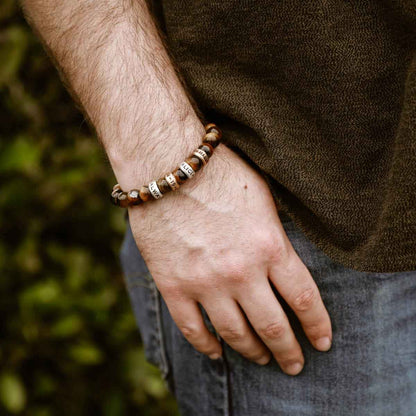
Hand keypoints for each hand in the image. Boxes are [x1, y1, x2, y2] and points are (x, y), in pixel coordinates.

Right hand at [128, 143, 331, 375]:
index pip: (304, 300)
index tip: (322, 343)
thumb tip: (287, 263)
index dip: (317, 327)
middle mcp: (240, 272)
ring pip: (235, 334)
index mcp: (269, 246)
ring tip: (262, 359)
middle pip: (273, 326)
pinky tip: (217, 353)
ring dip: (253, 352)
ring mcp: (204, 282)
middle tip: (294, 364)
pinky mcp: (173, 285)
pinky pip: (192, 329)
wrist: (166, 164)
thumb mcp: (263, 198)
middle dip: (289, 351)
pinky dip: (207, 346)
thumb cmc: (219, 172)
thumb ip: (278, 235)